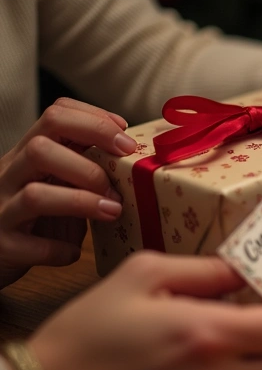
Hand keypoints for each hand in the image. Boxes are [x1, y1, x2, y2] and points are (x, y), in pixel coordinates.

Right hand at [0, 98, 135, 287]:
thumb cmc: (38, 216)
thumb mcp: (60, 183)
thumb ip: (87, 167)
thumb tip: (140, 159)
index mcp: (29, 154)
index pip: (55, 116)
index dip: (94, 120)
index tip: (126, 139)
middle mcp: (10, 175)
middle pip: (39, 148)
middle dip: (88, 165)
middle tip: (119, 184)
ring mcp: (2, 209)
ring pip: (35, 195)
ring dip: (81, 203)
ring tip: (112, 212)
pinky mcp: (2, 245)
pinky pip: (29, 245)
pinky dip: (58, 249)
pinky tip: (74, 253)